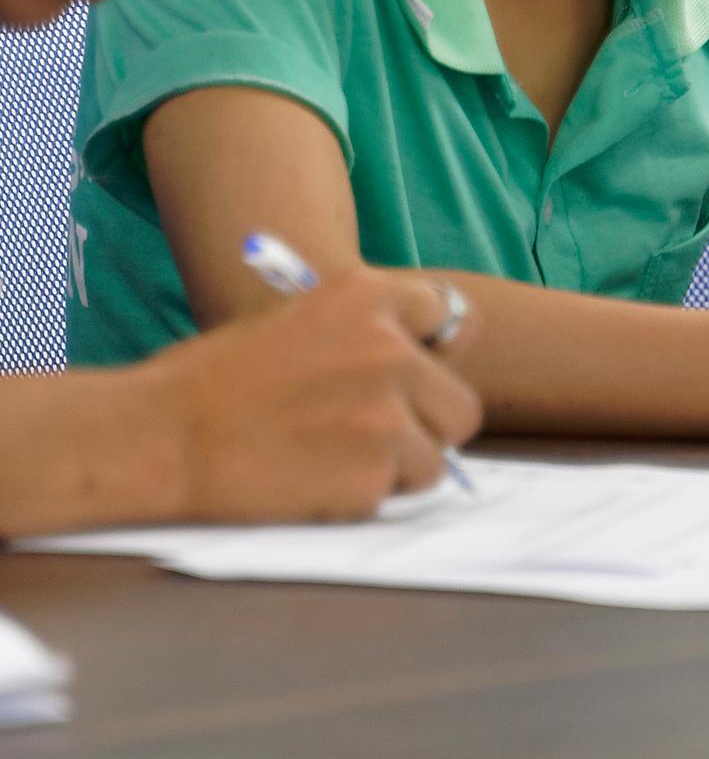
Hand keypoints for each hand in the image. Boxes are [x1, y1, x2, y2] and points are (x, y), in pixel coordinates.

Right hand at [144, 267, 481, 522]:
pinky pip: (396, 495)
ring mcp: (386, 414)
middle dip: (429, 422)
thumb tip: (425, 360)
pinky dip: (366, 497)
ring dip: (400, 467)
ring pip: (437, 456)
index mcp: (368, 295)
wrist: (164, 433)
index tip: (411, 371)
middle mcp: (389, 348)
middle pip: (460, 402)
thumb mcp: (302, 319)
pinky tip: (315, 480)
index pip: (450, 318)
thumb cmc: (219, 378)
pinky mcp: (372, 475)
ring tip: (337, 459)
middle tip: (382, 434)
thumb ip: (367, 331)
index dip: (432, 351)